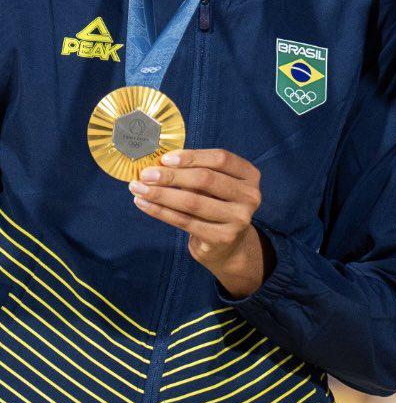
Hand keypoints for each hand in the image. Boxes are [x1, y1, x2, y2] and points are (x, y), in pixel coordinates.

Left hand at [130, 149, 267, 297]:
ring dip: (161, 194)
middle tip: (145, 174)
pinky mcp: (221, 238)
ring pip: (192, 202)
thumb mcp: (217, 185)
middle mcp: (250, 196)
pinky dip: (160, 211)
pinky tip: (144, 204)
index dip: (192, 156)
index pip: (221, 159)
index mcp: (250, 175)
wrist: (229, 246)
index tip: (165, 158)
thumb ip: (197, 171)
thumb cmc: (217, 205)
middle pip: (206, 179)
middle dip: (172, 175)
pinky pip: (184, 221)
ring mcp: (238, 219)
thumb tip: (159, 162)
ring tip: (138, 188)